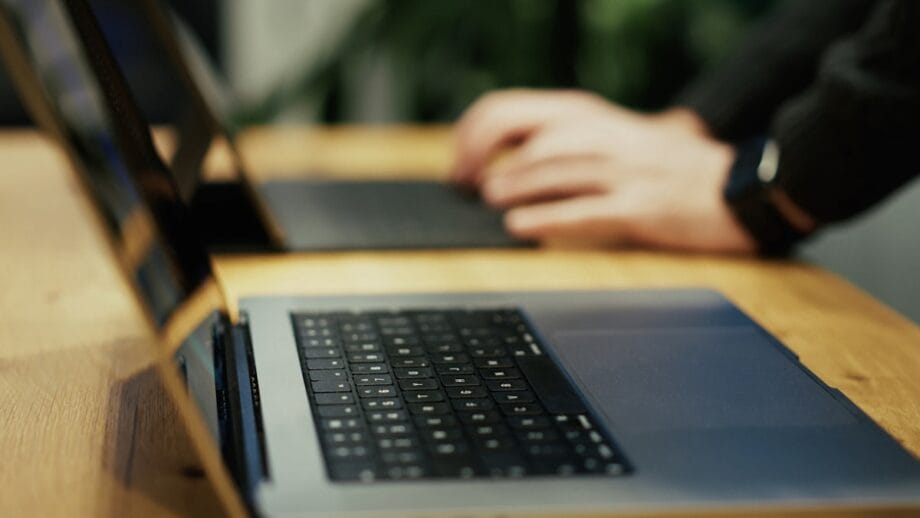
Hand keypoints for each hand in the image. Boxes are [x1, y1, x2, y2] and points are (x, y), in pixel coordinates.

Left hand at [451, 89, 756, 253]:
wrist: (736, 188)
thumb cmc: (667, 168)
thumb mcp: (614, 137)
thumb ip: (566, 141)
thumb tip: (507, 159)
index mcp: (590, 116)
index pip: (514, 109)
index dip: (477, 133)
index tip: (461, 162)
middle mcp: (603, 136)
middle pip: (529, 134)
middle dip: (487, 156)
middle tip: (465, 183)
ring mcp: (623, 170)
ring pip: (554, 169)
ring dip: (514, 183)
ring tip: (487, 197)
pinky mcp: (639, 207)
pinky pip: (584, 210)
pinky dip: (547, 217)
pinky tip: (520, 226)